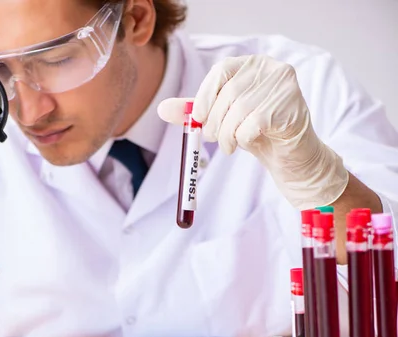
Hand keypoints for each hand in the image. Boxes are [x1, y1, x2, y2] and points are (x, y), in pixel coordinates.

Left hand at [158, 54, 348, 209]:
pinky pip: (254, 124)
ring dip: (226, 134)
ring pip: (239, 110)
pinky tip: (249, 142)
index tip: (198, 117)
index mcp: (251, 64)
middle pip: (229, 93)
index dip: (205, 95)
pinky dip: (243, 138)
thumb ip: (196, 111)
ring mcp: (283, 86)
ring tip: (229, 144)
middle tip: (213, 138)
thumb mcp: (222, 118)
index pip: (220, 70)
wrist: (289, 155)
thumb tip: (162, 109)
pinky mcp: (291, 106)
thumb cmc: (255, 131)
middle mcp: (270, 68)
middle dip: (214, 121)